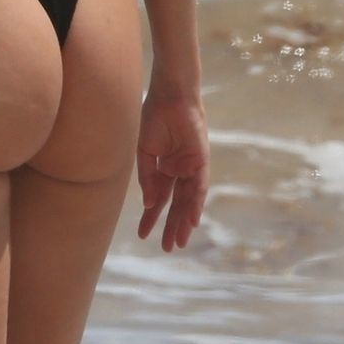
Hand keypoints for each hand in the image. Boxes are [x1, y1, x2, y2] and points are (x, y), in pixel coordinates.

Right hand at [137, 86, 208, 250]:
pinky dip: (197, 202)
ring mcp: (191, 166)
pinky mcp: (202, 159)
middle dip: (171, 225)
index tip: (142, 235)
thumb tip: (150, 205)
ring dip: (184, 220)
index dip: (151, 218)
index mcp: (165, 168)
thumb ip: (148, 178)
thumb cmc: (154, 118)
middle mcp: (180, 170)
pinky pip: (200, 185)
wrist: (169, 96)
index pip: (159, 199)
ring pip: (189, 199)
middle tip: (166, 248)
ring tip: (178, 241)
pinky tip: (193, 219)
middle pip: (176, 204)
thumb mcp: (145, 152)